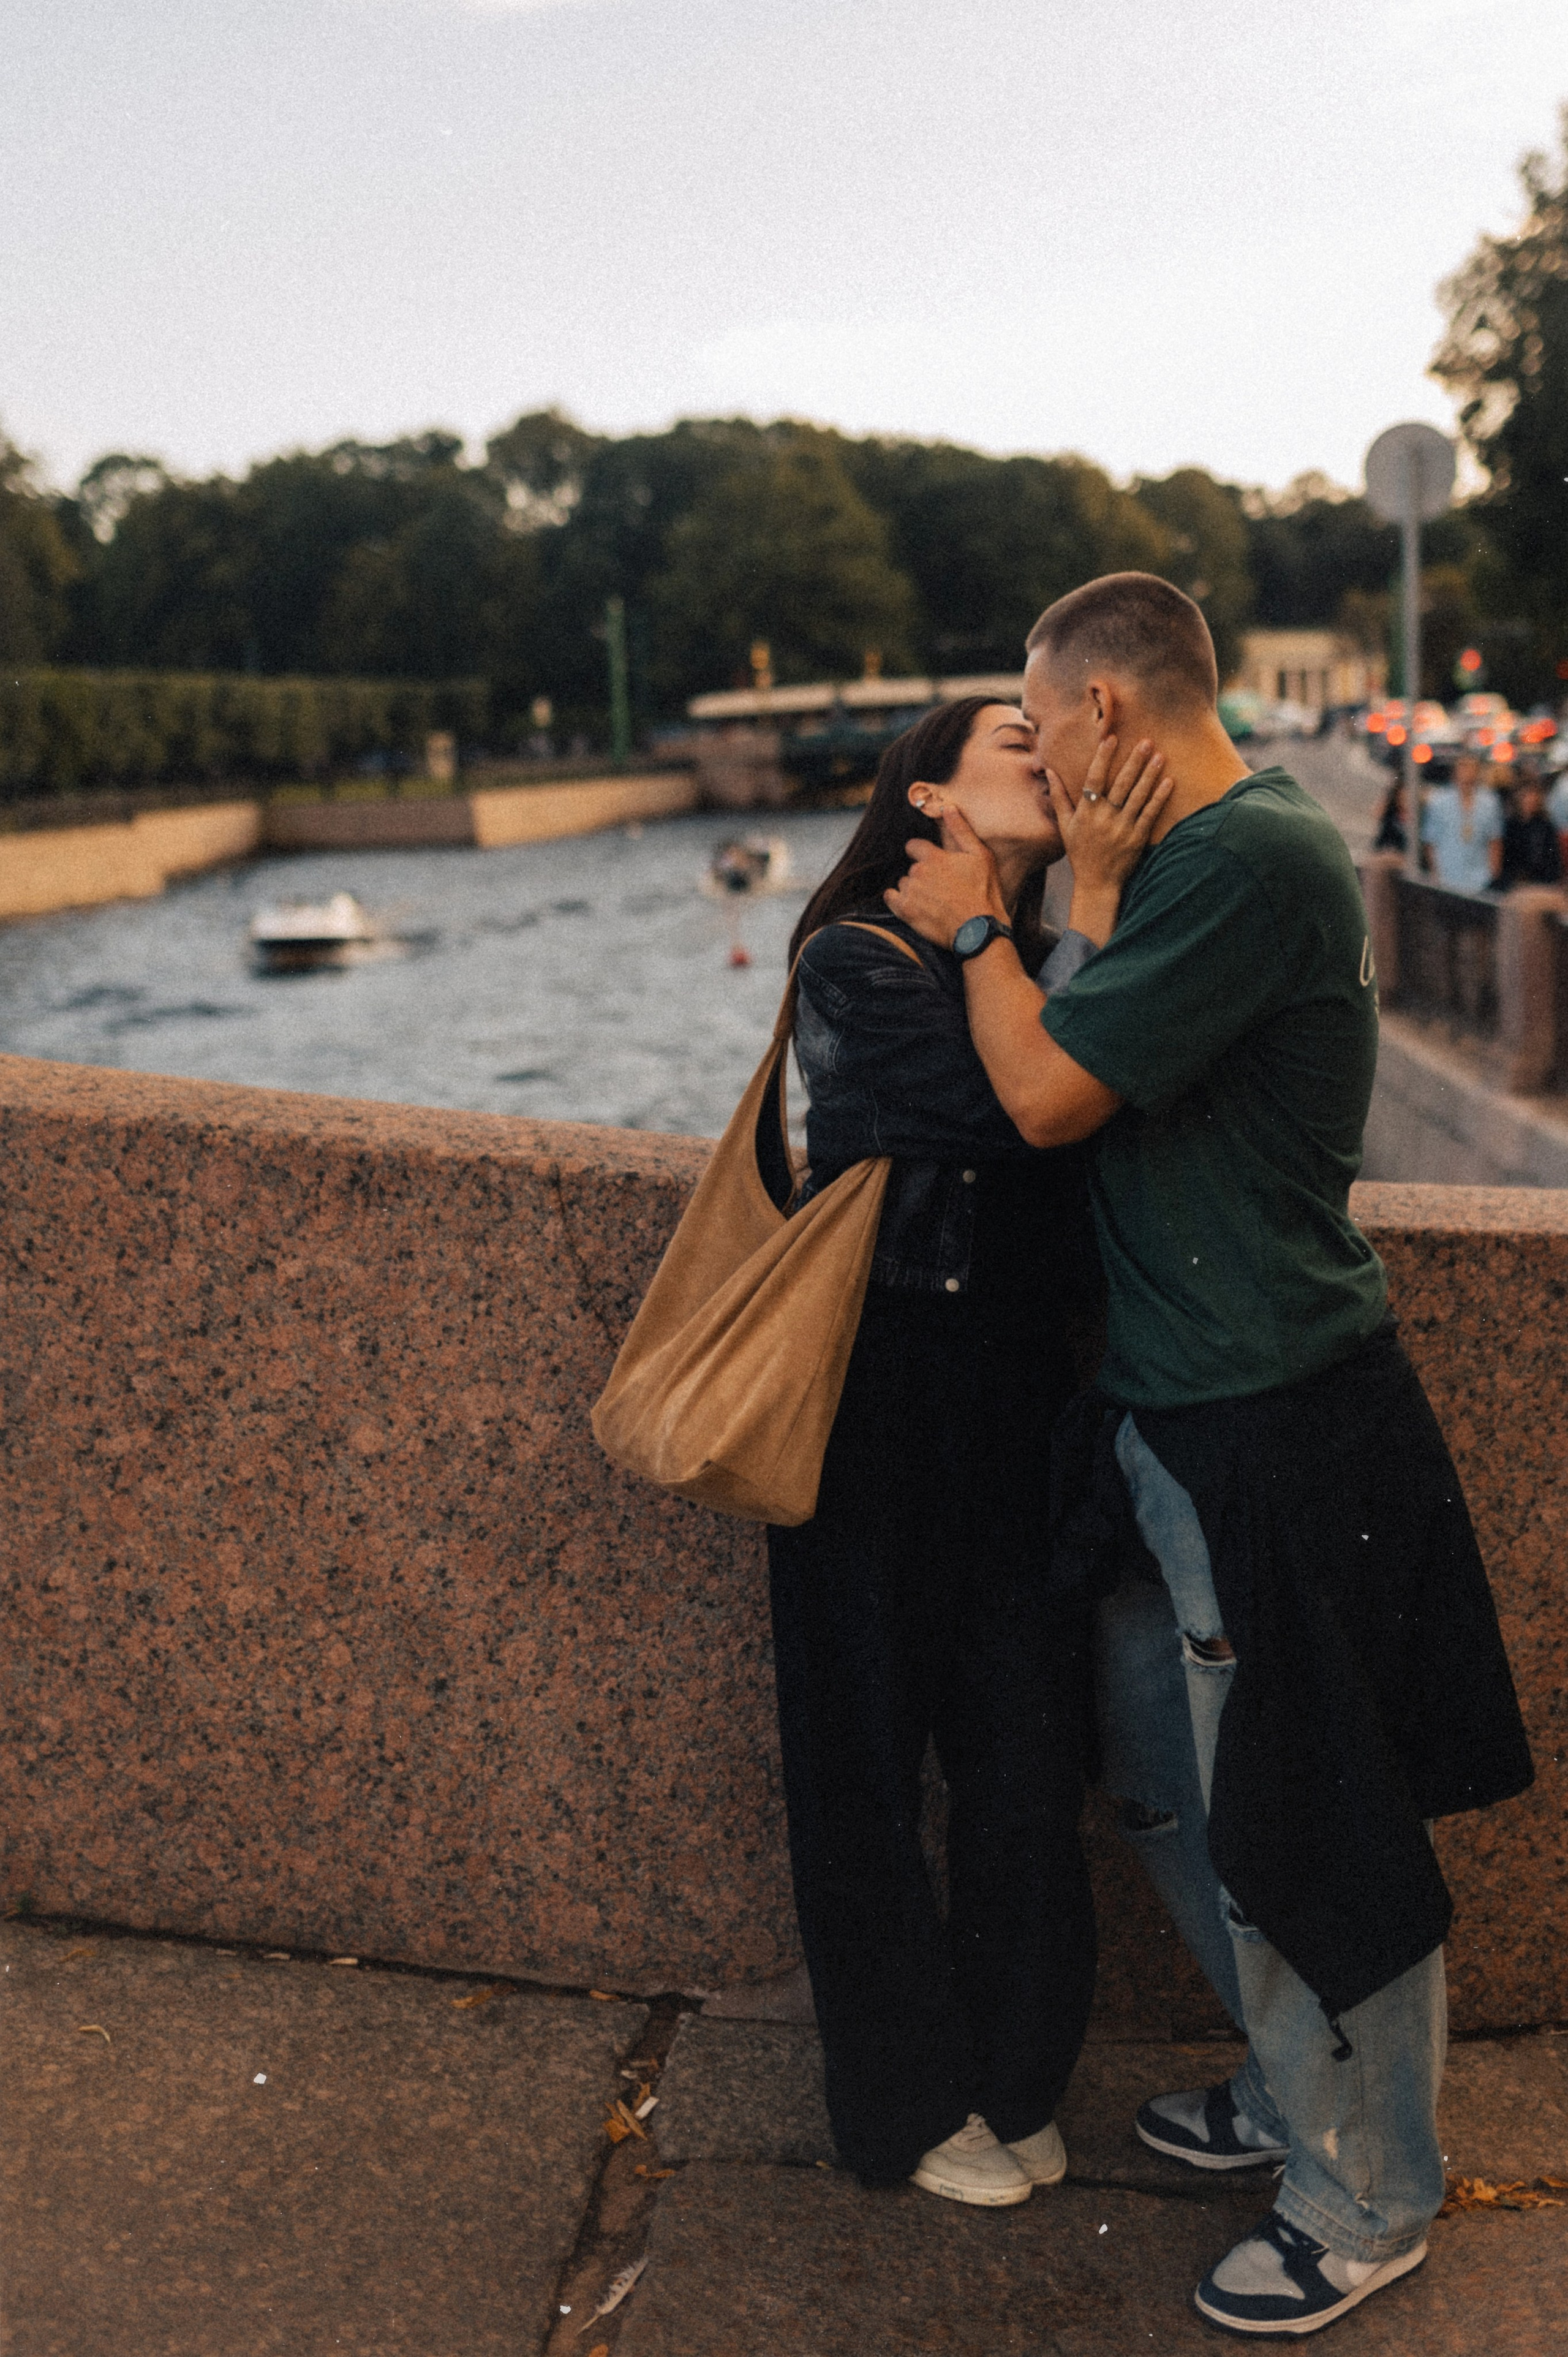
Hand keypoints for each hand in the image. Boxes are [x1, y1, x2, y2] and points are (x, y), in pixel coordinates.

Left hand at [884, 802, 1004, 946]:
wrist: (978, 929)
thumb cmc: (984, 892)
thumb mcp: (980, 856)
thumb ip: (960, 830)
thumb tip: (947, 807)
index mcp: (933, 856)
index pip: (913, 846)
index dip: (922, 853)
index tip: (933, 863)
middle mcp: (918, 872)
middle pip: (911, 868)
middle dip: (922, 875)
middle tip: (941, 888)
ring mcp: (910, 892)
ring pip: (903, 883)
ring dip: (913, 889)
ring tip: (933, 900)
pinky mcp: (906, 911)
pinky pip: (891, 898)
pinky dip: (898, 900)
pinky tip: (913, 905)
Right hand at [1046, 735, 1172, 944]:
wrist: (1097, 884)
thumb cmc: (1080, 853)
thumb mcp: (1065, 826)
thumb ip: (1059, 798)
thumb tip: (1049, 772)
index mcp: (1086, 812)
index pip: (1094, 778)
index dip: (1103, 758)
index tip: (1111, 738)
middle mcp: (1104, 818)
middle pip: (1120, 784)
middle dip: (1134, 761)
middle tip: (1146, 741)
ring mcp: (1122, 828)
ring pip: (1138, 796)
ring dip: (1149, 775)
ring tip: (1159, 755)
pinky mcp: (1137, 838)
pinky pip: (1149, 814)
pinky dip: (1159, 798)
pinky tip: (1168, 782)